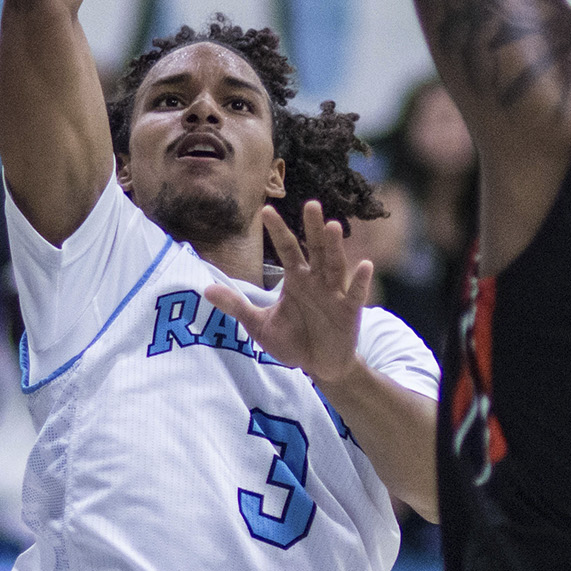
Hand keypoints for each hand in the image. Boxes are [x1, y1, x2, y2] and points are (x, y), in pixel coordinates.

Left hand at [204, 201, 373, 393]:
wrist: (320, 366)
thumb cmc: (293, 342)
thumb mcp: (259, 325)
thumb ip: (237, 306)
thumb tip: (205, 290)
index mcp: (296, 278)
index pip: (287, 249)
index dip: (277, 231)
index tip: (265, 210)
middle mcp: (317, 280)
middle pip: (315, 249)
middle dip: (313, 228)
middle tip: (311, 204)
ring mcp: (335, 294)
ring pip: (335, 265)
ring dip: (335, 247)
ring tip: (333, 226)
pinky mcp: (350, 312)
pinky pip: (355, 294)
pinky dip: (360, 281)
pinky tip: (364, 265)